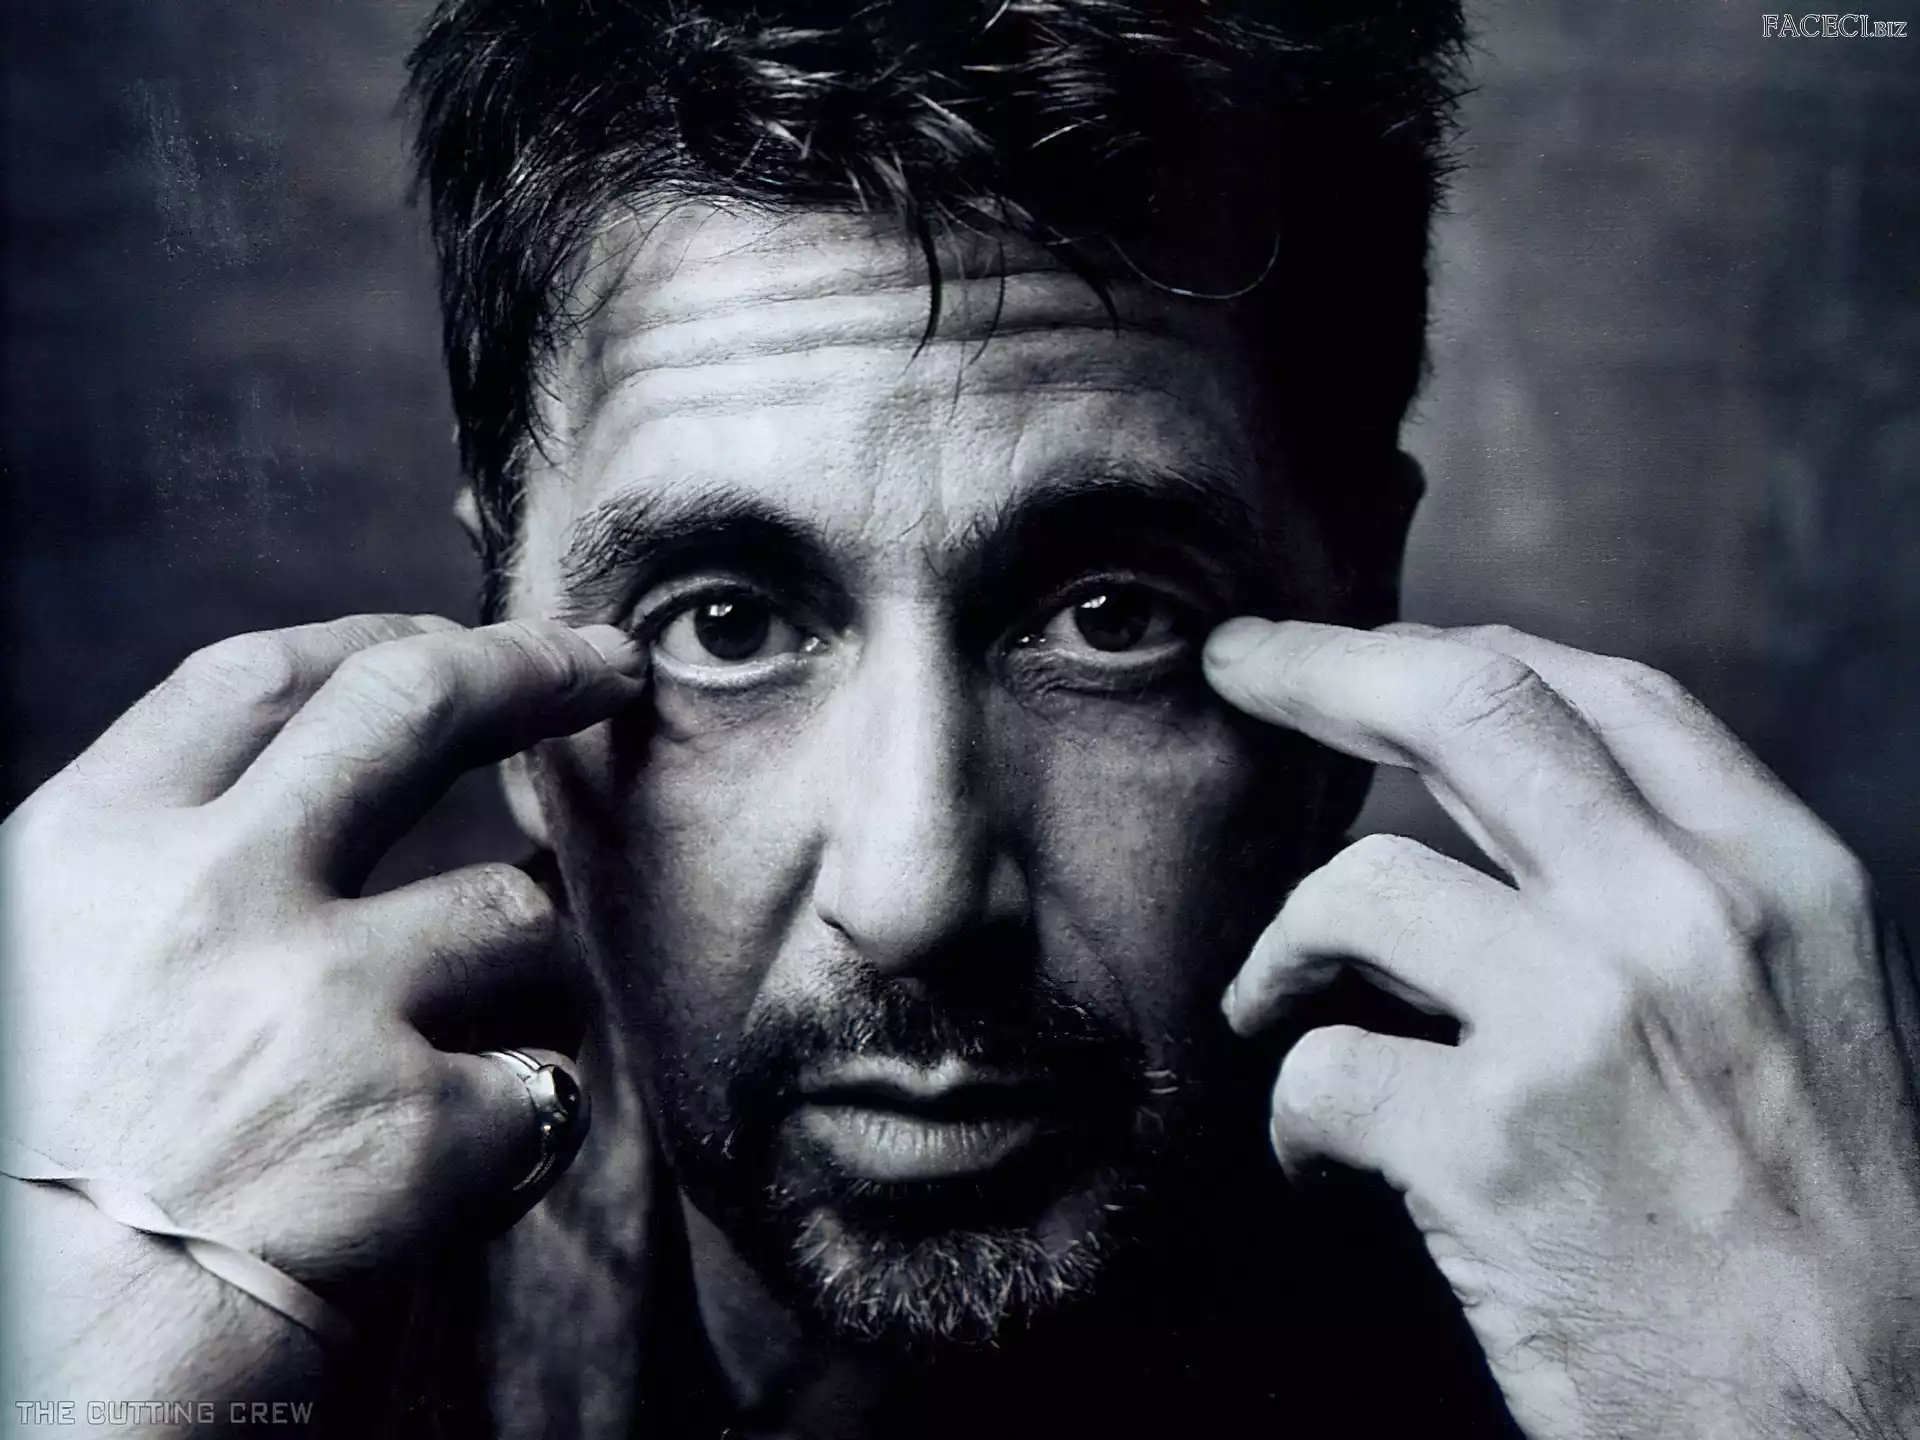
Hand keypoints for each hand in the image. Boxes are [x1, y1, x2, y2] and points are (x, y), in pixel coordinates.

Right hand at [2, 616, 646, 1318]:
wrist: (38, 1376)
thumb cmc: (36, 1184)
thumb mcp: (40, 974)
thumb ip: (156, 871)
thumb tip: (301, 785)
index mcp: (90, 853)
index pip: (256, 678)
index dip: (372, 636)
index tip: (445, 636)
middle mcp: (208, 898)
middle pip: (413, 705)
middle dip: (534, 664)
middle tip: (607, 665)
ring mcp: (319, 1004)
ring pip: (516, 913)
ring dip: (527, 974)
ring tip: (461, 1061)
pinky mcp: (414, 1123)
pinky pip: (542, 1080)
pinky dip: (523, 1120)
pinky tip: (451, 1177)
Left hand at [1204, 619, 1919, 1439]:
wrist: (1861, 1436)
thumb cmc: (1825, 1237)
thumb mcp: (1807, 1014)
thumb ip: (1681, 897)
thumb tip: (1512, 809)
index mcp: (1781, 878)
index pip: (1599, 689)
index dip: (1458, 648)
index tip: (1366, 652)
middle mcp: (1686, 919)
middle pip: (1465, 704)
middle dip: (1320, 667)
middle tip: (1239, 667)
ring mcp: (1583, 1021)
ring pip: (1356, 888)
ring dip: (1281, 950)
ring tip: (1270, 1004)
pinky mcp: (1490, 1146)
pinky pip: (1318, 1069)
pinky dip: (1292, 1112)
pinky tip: (1321, 1158)